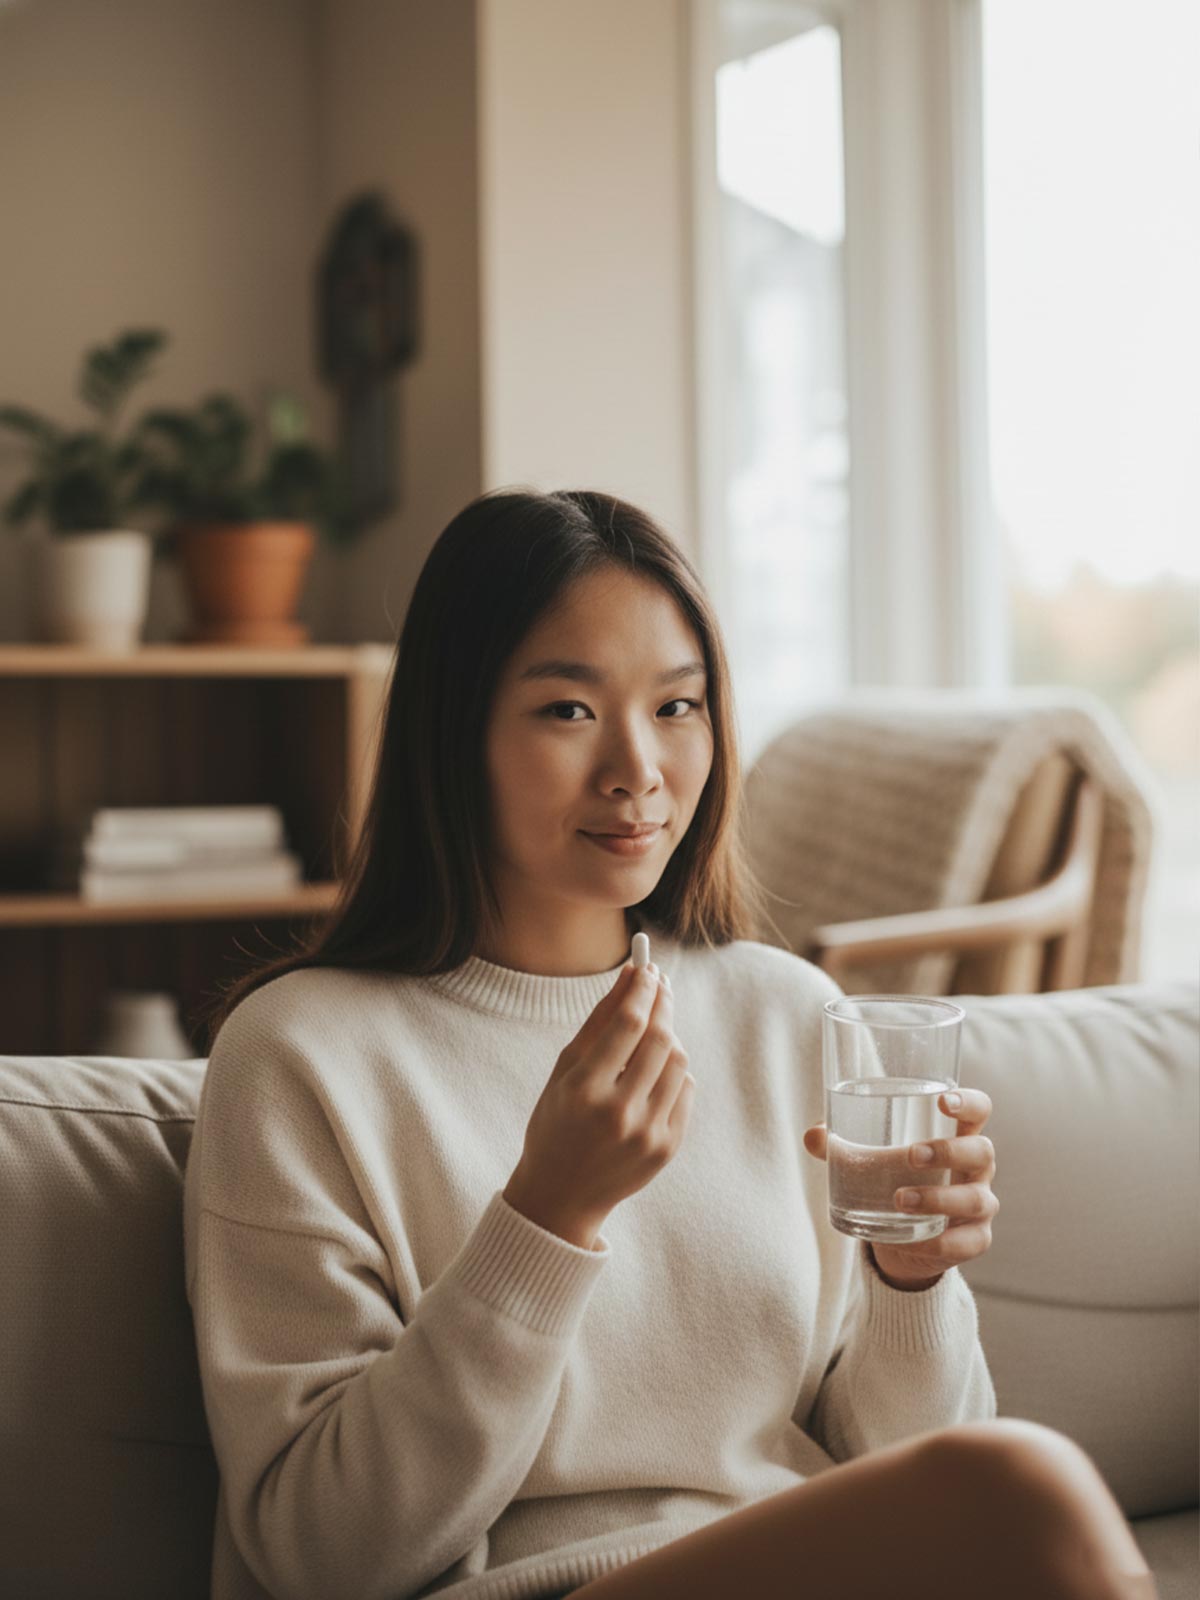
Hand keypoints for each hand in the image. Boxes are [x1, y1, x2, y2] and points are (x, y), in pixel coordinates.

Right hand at [504, 960, 693, 1248]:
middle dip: (662, 1003)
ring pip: (678, 1062)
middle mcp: (618, 1113)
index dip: (642, 990)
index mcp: (584, 1090)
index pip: (627, 1024)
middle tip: (660, 983)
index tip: (647, 967)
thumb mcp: (565, 1070)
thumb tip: (631, 974)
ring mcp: (647, 1134)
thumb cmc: (557, 1121)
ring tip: (653, 1030)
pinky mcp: (666, 1148)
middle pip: (659, 1039)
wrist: (562, 1193)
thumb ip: (598, 1021)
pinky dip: (675, 1072)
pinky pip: (685, 1091)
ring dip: (669, 1037)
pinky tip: (655, 1071)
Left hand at [802, 1088, 998, 1290]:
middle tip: (910, 1156)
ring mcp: (980, 1204)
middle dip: (948, 1152)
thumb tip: (813, 1136)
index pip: (978, 1111)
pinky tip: (918, 1240)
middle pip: (982, 1151)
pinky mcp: (975, 1239)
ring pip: (976, 1199)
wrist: (907, 1241)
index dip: (968, 1102)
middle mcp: (976, 1169)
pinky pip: (970, 1242)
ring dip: (938, 1198)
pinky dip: (943, 1242)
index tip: (943, 1101)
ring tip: (899, 1199)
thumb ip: (842, 1148)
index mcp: (956, 1137)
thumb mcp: (870, 1163)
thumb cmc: (894, 1182)